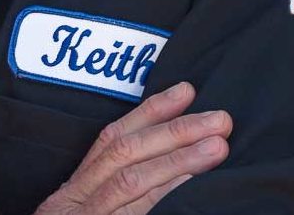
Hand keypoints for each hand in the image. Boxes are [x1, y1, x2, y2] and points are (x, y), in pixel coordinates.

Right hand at [34, 82, 230, 214]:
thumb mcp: (83, 213)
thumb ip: (113, 191)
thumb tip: (163, 162)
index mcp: (74, 192)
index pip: (111, 140)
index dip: (149, 112)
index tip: (186, 91)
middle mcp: (75, 202)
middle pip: (125, 154)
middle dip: (174, 132)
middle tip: (220, 120)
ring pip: (132, 185)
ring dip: (178, 162)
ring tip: (218, 148)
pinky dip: (164, 201)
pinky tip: (194, 192)